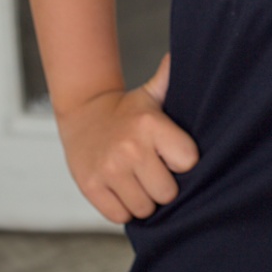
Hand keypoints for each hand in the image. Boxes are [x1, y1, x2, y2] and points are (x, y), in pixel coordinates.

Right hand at [56, 53, 199, 223]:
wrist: (83, 115)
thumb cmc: (128, 111)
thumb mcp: (152, 93)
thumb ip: (171, 79)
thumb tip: (184, 55)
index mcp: (151, 125)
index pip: (188, 162)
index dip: (183, 163)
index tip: (174, 156)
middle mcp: (130, 148)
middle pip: (167, 192)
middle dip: (164, 187)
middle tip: (154, 172)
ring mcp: (109, 169)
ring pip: (144, 208)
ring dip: (144, 200)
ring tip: (137, 180)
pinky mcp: (90, 187)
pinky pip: (120, 216)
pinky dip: (123, 208)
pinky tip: (121, 188)